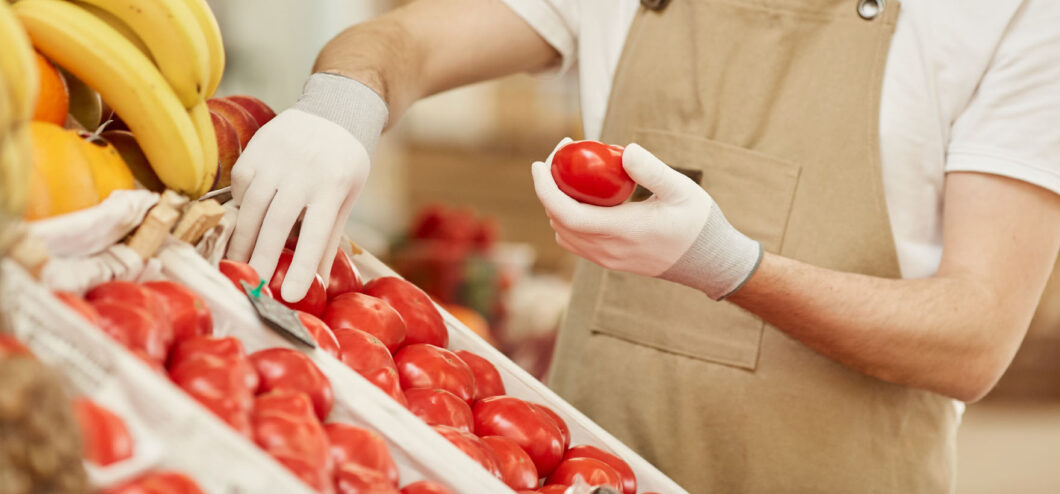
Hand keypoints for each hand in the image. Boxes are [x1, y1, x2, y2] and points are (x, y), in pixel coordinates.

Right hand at [226, 108, 367, 301]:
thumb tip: (315, 282)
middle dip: (262, 259)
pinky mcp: (256, 149)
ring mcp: (276, 157)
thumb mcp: (348, 198)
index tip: (293, 296)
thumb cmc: (345, 163)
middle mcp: (304, 170)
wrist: (337, 109)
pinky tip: (244, 223)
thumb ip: (328, 237)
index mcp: (334, 185)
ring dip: (243, 240)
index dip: (303, 266)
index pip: (316, 234)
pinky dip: (241, 209)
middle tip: (254, 286)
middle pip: (276, 223)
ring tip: (240, 265)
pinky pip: (241, 187)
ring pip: (251, 207)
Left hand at [531, 138, 761, 299]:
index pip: (567, 213)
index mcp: (621, 231)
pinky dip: (568, 218)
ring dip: (556, 204)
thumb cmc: (698, 223)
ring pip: (564, 233)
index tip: (540, 163)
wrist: (709, 262)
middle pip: (558, 220)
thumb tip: (626, 150)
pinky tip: (584, 196)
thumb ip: (652, 171)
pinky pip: (576, 241)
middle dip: (549, 188)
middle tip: (562, 155)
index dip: (545, 189)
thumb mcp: (682, 190)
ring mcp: (607, 259)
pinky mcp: (611, 261)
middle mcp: (608, 250)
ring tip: (570, 174)